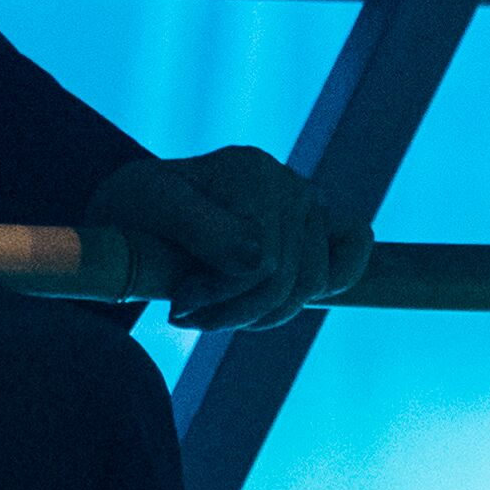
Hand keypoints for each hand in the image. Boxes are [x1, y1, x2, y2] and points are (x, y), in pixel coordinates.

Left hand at [84, 147, 367, 329]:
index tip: (176, 308)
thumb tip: (258, 261)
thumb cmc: (137, 211)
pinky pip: (352, 254)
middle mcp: (287, 182)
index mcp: (249, 171)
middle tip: (186, 317)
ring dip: (260, 314)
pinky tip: (278, 299)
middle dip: (234, 312)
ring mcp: (309, 203)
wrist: (137, 211)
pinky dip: (327, 285)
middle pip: (287, 281)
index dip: (219, 298)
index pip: (261, 265)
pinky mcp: (321, 224)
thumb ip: (202, 230)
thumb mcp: (151, 209)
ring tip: (211, 314)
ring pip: (311, 286)